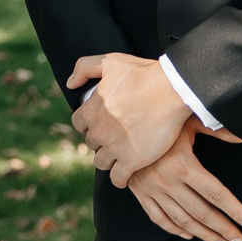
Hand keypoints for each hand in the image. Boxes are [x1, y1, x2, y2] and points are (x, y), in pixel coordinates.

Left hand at [67, 52, 193, 185]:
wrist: (171, 90)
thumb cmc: (143, 74)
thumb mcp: (109, 62)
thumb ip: (84, 67)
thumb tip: (70, 83)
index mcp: (90, 110)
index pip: (79, 124)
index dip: (89, 123)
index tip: (102, 123)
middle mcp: (99, 131)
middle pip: (92, 143)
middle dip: (102, 140)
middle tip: (116, 137)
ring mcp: (114, 147)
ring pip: (101, 163)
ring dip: (109, 159)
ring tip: (121, 155)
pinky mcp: (132, 160)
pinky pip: (118, 178)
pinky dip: (120, 179)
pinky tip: (127, 174)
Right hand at [127, 122, 241, 240]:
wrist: (120, 121)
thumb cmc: (161, 119)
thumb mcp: (189, 121)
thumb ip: (216, 130)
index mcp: (183, 164)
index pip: (216, 194)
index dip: (236, 211)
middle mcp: (167, 181)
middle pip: (202, 212)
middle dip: (225, 230)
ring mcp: (152, 189)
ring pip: (182, 220)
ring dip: (205, 235)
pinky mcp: (140, 192)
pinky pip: (158, 217)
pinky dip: (174, 230)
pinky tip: (189, 235)